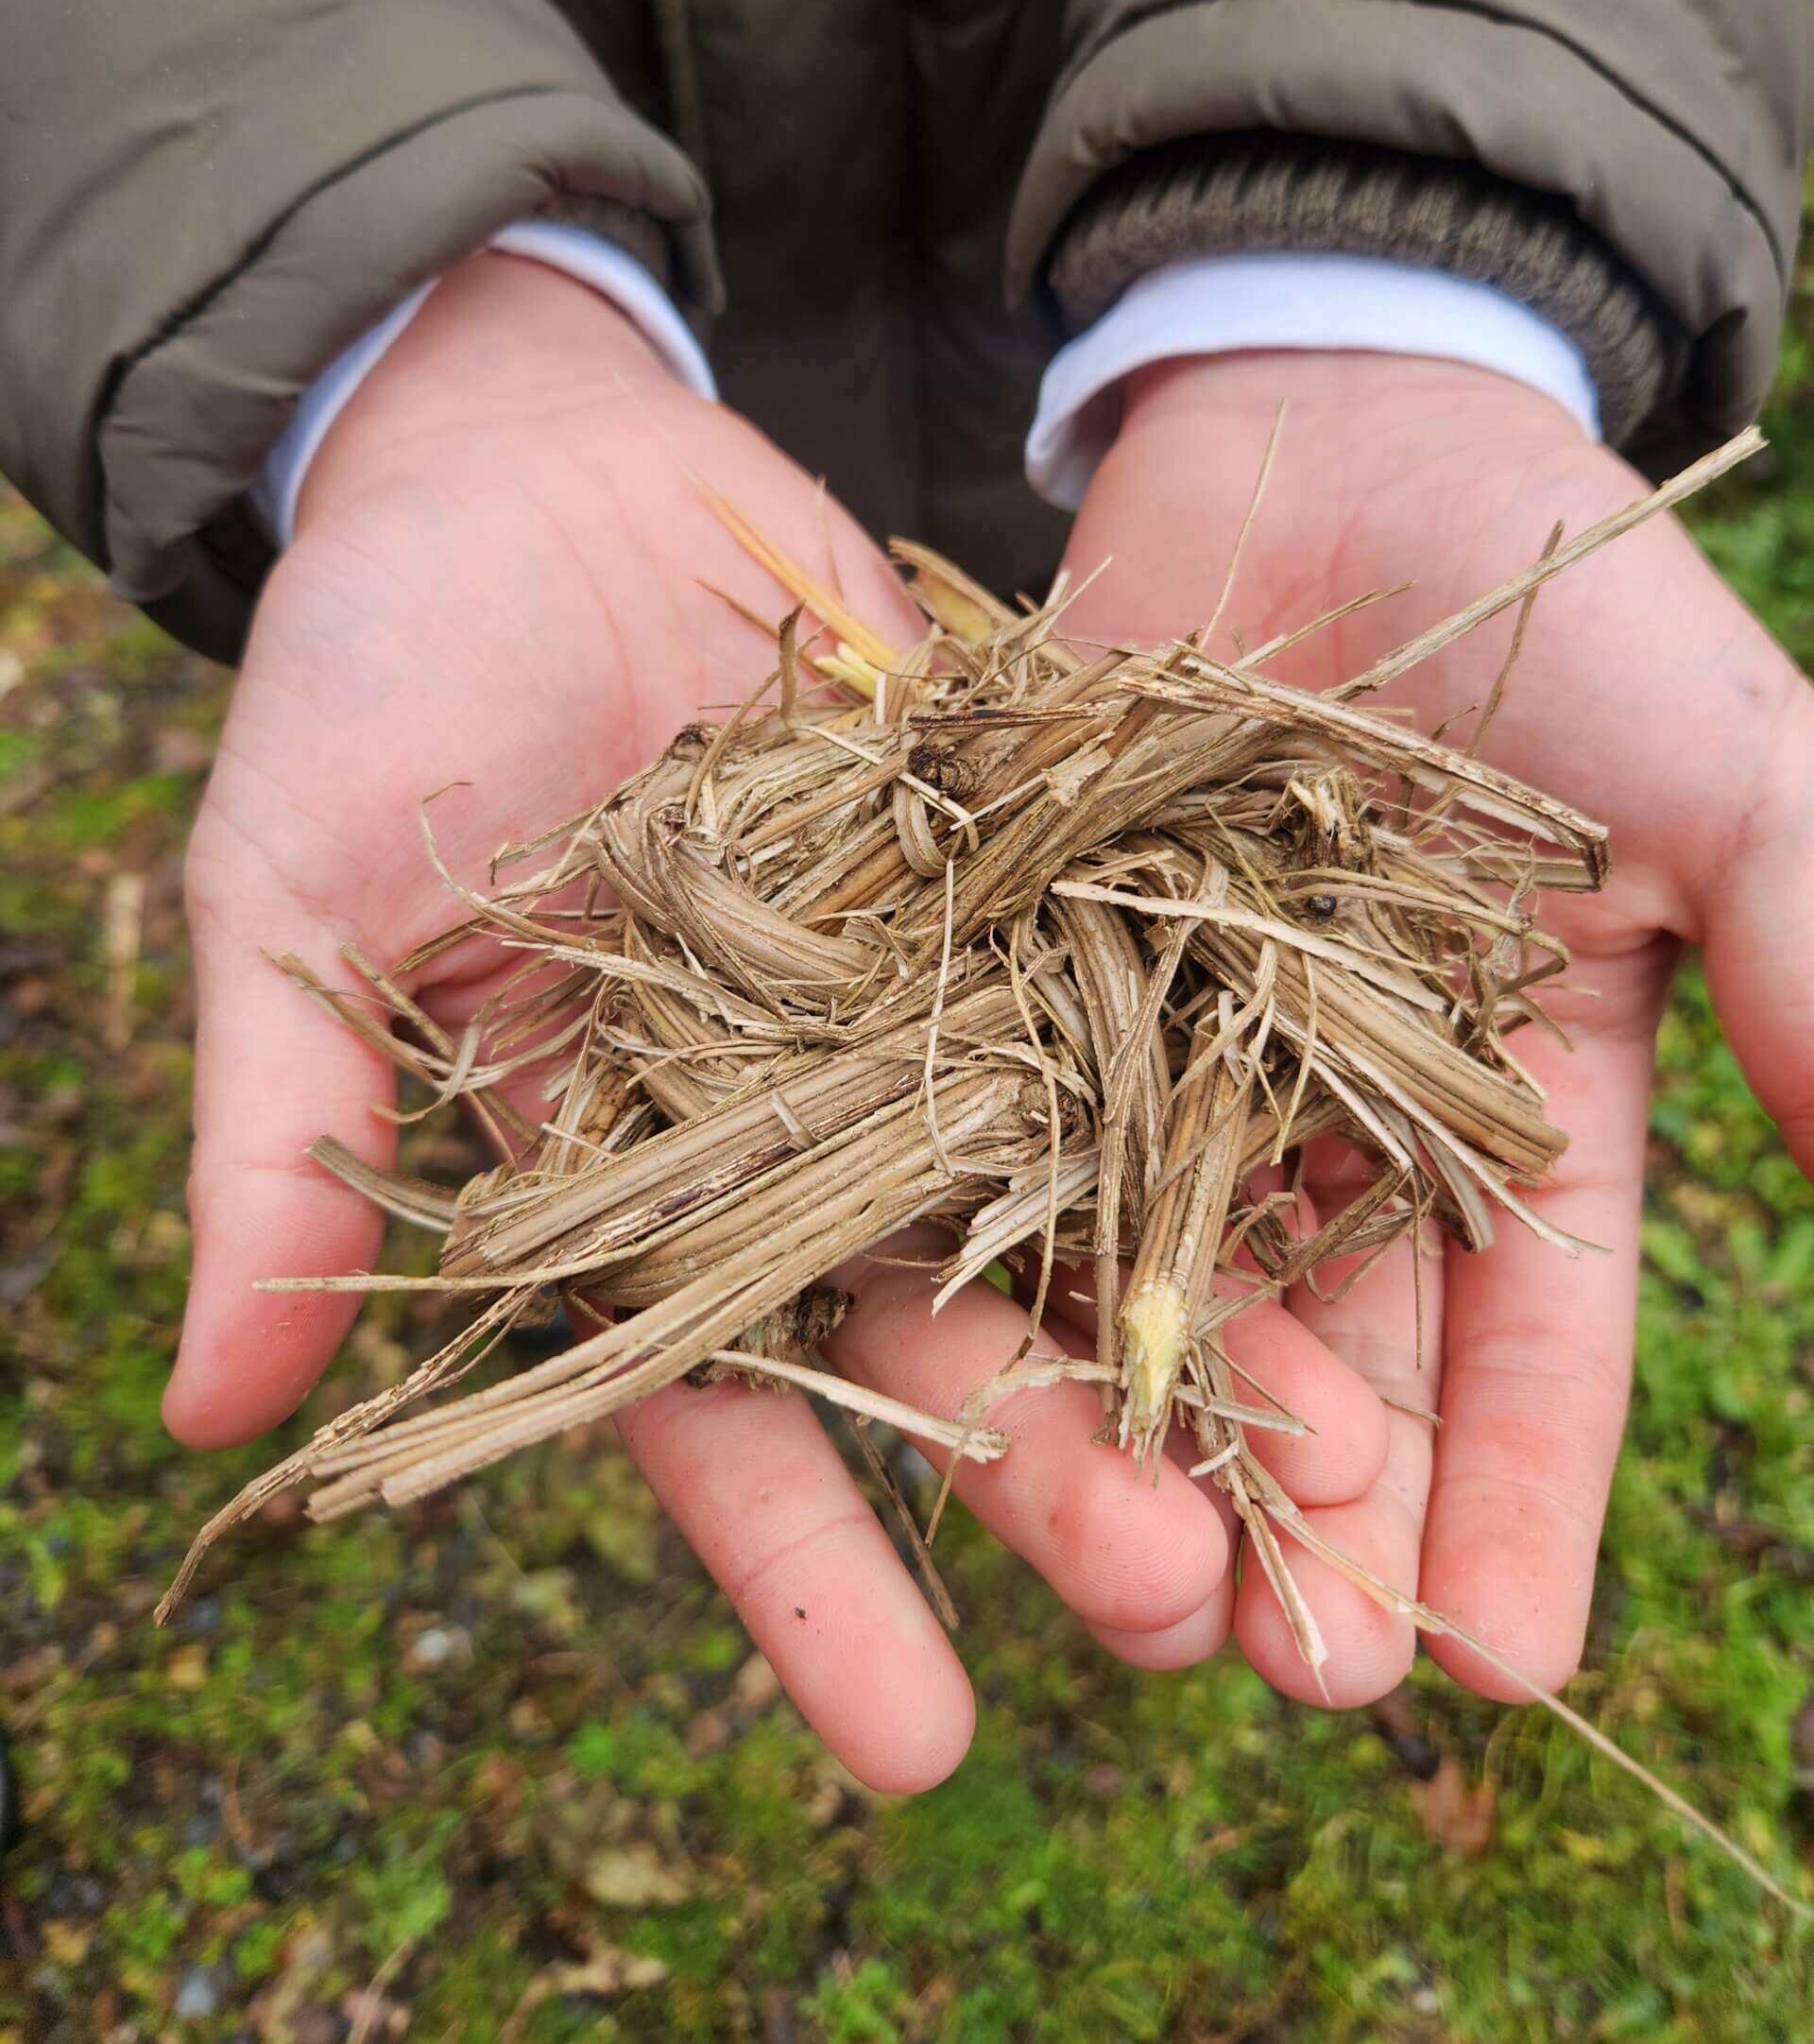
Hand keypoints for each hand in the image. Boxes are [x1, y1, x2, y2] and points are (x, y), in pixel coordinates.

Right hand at [171, 259, 1394, 1786]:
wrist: (528, 449)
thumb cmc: (371, 665)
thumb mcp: (293, 887)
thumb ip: (280, 1132)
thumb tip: (209, 1416)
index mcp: (615, 1168)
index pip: (707, 1407)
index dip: (805, 1573)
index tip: (916, 1739)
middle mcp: (789, 1116)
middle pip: (926, 1320)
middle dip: (1046, 1462)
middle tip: (1179, 1598)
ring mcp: (917, 993)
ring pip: (1060, 1181)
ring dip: (1184, 1318)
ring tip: (1320, 1458)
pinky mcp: (1017, 858)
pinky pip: (1133, 976)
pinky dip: (1229, 1074)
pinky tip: (1344, 1181)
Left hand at [1053, 349, 1813, 1705]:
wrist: (1329, 417)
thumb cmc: (1558, 589)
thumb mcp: (1725, 769)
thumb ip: (1812, 951)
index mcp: (1511, 1100)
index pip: (1534, 1339)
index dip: (1529, 1498)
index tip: (1511, 1664)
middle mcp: (1329, 1112)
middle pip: (1329, 1347)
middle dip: (1323, 1513)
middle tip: (1298, 1674)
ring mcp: (1157, 1047)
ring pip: (1151, 1277)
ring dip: (1148, 1437)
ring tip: (1133, 1595)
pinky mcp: (1008, 970)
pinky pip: (987, 1131)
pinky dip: (982, 1252)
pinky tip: (963, 1387)